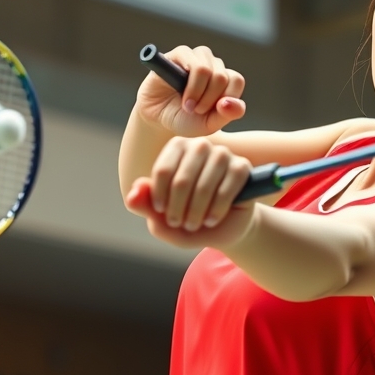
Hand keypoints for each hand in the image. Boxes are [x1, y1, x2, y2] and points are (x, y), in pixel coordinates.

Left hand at [126, 137, 254, 249]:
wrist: (223, 228)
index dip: (159, 199)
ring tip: (195, 225)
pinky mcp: (242, 168)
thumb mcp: (162, 219)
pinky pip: (226, 190)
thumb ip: (144, 206)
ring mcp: (223, 155)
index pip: (162, 171)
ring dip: (197, 213)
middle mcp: (200, 146)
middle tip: (180, 225)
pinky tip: (212, 219)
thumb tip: (132, 194)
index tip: (162, 214)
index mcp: (176, 148)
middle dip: (178, 210)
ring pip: (204, 186)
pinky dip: (216, 210)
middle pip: (182, 179)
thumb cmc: (190, 219)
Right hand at [135, 45, 245, 136]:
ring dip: (197, 92)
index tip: (212, 112)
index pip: (236, 80)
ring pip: (206, 68)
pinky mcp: (177, 55)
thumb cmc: (186, 120)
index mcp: (224, 79)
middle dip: (209, 100)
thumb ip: (227, 114)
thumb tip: (231, 102)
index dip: (226, 99)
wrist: (159, 119)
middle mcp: (212, 64)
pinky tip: (182, 95)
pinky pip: (190, 60)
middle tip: (196, 111)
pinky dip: (188, 84)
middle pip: (222, 76)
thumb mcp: (210, 124)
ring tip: (188, 105)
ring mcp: (195, 57)